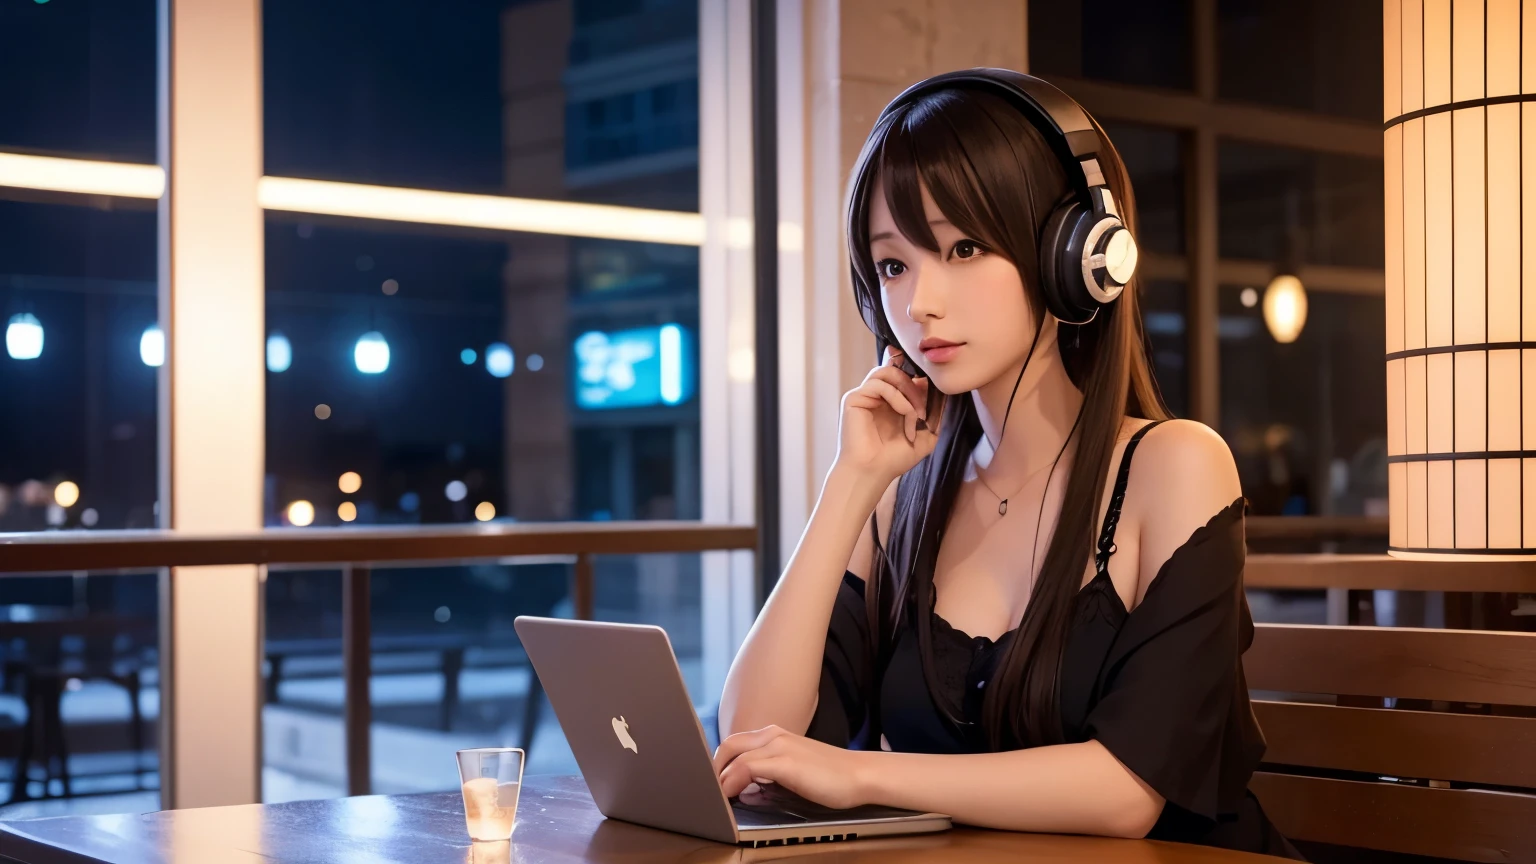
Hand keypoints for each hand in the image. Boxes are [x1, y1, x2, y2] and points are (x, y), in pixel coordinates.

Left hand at [713, 725, 870, 810]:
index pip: (735, 743)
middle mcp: (774, 735)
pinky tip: (731, 794)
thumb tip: (744, 791)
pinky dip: (733, 780)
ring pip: (734, 754)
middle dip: (713, 767)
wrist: (860, 776)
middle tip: (708, 790)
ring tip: (715, 795)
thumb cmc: (830, 778)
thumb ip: (767, 776)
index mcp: (775, 736)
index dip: (719, 762)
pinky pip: (747, 767)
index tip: (712, 781)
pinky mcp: (786, 761)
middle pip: (728, 744)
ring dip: (719, 776)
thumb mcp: (792, 773)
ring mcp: (780, 746)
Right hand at [834, 348, 940, 484]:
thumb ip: (935, 414)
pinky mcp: (853, 399)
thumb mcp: (926, 435)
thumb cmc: (894, 459)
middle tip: (925, 407)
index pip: (899, 374)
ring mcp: (863, 396)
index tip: (931, 383)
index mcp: (888, 402)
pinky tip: (906, 414)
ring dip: (908, 390)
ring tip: (917, 413)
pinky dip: (897, 397)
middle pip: (894, 369)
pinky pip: (879, 385)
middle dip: (915, 384)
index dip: (914, 373)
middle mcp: (875, 397)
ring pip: (886, 372)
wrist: (873, 473)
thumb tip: (942, 392)